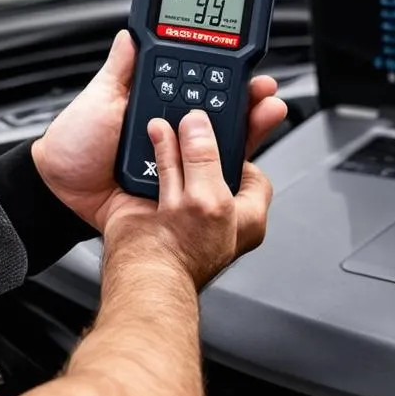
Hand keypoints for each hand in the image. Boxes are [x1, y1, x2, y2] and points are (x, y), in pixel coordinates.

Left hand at [32, 30, 287, 233]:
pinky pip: (210, 180)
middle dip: (249, 100)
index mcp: (158, 102)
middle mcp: (173, 131)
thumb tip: (131, 33)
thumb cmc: (74, 145)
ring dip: (248, 129)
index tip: (247, 67)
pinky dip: (230, 171)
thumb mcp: (99, 97)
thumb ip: (121, 68)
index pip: (200, 84)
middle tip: (264, 91)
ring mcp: (179, 161)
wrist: (59, 190)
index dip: (226, 75)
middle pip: (221, 113)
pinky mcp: (180, 190)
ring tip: (263, 113)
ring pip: (223, 145)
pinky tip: (243, 157)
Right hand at [103, 110, 273, 290]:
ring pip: (184, 161)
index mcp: (244, 216)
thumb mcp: (209, 199)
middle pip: (215, 161)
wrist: (143, 279)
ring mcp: (183, 208)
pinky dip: (155, 149)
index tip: (230, 129)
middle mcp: (214, 211)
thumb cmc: (187, 256)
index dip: (243, 149)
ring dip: (177, 140)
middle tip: (200, 116)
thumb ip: (206, 159)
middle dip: (205, 138)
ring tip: (174, 120)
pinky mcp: (154, 203)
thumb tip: (199, 126)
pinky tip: (155, 132)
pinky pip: (157, 167)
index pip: (251, 172)